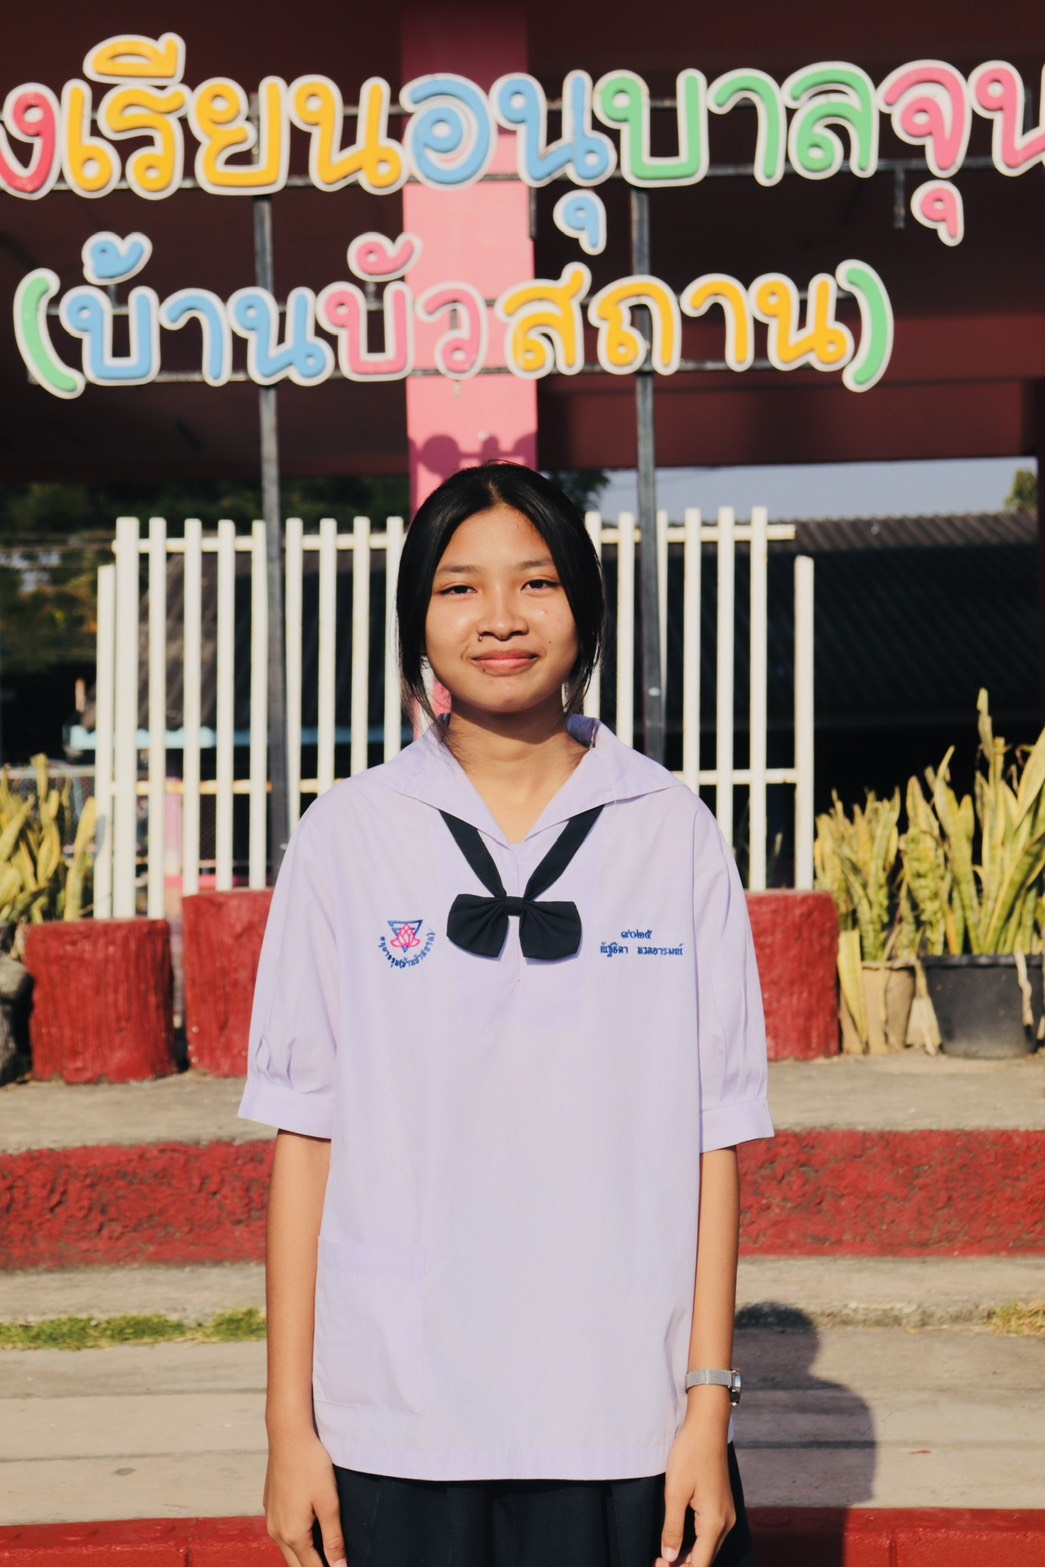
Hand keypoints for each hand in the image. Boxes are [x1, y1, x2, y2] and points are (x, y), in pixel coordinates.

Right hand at [264, 1428, 346, 1566]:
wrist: (288, 1436)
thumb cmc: (311, 1465)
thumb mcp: (329, 1503)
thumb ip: (333, 1539)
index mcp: (292, 1534)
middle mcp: (277, 1531)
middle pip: (296, 1565)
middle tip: (332, 1564)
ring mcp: (271, 1518)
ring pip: (287, 1550)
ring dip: (303, 1557)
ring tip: (322, 1555)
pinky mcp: (270, 1505)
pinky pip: (282, 1533)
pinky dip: (294, 1541)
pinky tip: (307, 1533)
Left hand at [654, 1416, 734, 1566]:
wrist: (707, 1427)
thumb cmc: (690, 1454)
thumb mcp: (675, 1492)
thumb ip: (672, 1528)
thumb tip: (669, 1558)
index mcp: (715, 1523)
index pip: (700, 1565)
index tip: (657, 1564)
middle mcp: (726, 1523)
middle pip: (706, 1559)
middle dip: (682, 1566)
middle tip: (657, 1561)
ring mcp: (727, 1515)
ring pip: (709, 1549)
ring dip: (689, 1557)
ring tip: (664, 1554)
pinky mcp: (723, 1507)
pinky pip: (711, 1536)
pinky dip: (696, 1544)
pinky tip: (679, 1541)